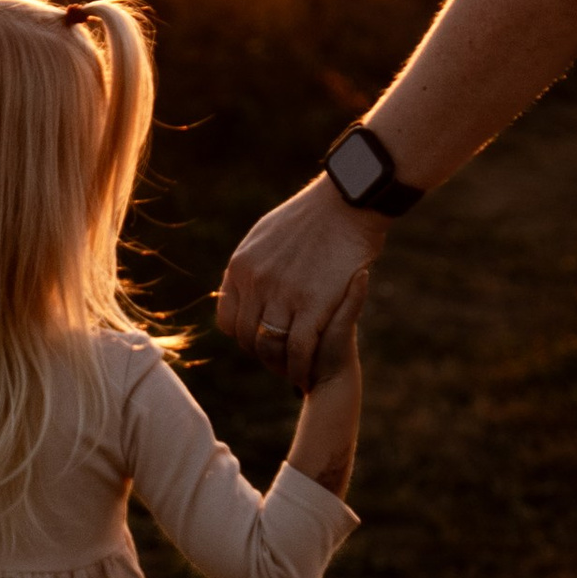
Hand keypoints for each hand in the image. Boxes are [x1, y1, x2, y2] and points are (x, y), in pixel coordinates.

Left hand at [215, 176, 384, 390]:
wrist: (347, 203)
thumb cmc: (313, 217)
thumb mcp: (266, 236)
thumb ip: (251, 265)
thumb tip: (240, 283)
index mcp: (241, 267)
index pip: (229, 320)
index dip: (244, 338)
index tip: (263, 342)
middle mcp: (256, 282)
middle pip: (247, 337)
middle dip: (263, 356)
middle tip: (281, 364)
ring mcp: (284, 293)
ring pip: (270, 346)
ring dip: (280, 366)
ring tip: (293, 373)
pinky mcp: (314, 303)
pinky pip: (299, 349)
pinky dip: (300, 367)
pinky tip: (306, 374)